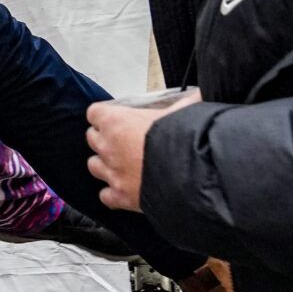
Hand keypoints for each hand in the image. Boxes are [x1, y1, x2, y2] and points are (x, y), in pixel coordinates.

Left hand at [85, 93, 198, 212]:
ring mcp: (112, 173)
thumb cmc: (186, 138)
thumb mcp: (185, 112)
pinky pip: (106, 196)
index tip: (116, 118)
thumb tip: (200, 95)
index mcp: (117, 121)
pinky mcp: (120, 196)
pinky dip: (113, 194)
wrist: (194, 175)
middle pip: (92, 138)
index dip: (105, 116)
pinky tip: (126, 191)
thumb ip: (185, 104)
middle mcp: (108, 146)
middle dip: (105, 139)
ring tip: (124, 165)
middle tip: (124, 141)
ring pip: (94, 166)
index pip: (95, 113)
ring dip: (106, 165)